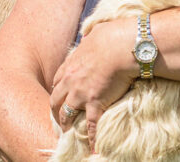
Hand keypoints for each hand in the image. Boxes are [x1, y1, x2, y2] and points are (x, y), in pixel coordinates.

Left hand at [50, 18, 137, 149]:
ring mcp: (81, 95)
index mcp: (71, 64)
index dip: (58, 89)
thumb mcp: (95, 33)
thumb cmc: (112, 36)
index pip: (58, 81)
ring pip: (67, 114)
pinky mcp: (95, 104)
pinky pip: (91, 126)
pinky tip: (92, 146)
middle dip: (55, 110)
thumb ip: (89, 38)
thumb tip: (91, 35)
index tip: (60, 95)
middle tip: (58, 118)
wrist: (123, 46)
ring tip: (68, 133)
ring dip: (66, 124)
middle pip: (56, 100)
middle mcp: (71, 82)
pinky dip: (91, 138)